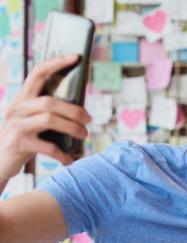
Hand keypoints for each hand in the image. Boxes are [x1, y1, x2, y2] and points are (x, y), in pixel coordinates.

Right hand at [0, 54, 90, 181]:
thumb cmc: (24, 140)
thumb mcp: (33, 122)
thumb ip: (49, 113)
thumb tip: (82, 112)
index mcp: (22, 98)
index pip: (38, 73)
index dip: (56, 63)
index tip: (76, 57)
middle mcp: (16, 108)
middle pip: (50, 102)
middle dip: (74, 110)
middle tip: (89, 120)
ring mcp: (15, 125)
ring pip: (49, 120)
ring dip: (72, 128)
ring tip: (84, 135)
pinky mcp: (17, 143)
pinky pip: (47, 146)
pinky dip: (62, 154)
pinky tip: (71, 160)